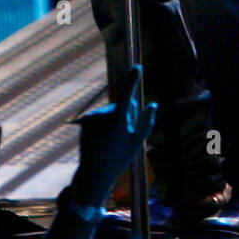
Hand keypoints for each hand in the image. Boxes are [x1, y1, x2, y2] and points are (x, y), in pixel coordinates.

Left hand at [70, 65, 156, 207]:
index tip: (137, 67)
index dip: (133, 79)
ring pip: (111, 111)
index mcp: (118, 119)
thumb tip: (153, 104)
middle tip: (124, 136)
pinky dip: (104, 124)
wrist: (95, 171)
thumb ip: (146, 122)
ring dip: (115, 121)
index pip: (128, 94)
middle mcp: (104, 114)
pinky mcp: (85, 119)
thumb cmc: (120, 158)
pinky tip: (102, 139)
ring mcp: (93, 116)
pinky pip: (101, 116)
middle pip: (123, 105)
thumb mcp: (137, 142)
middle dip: (127, 115)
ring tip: (112, 141)